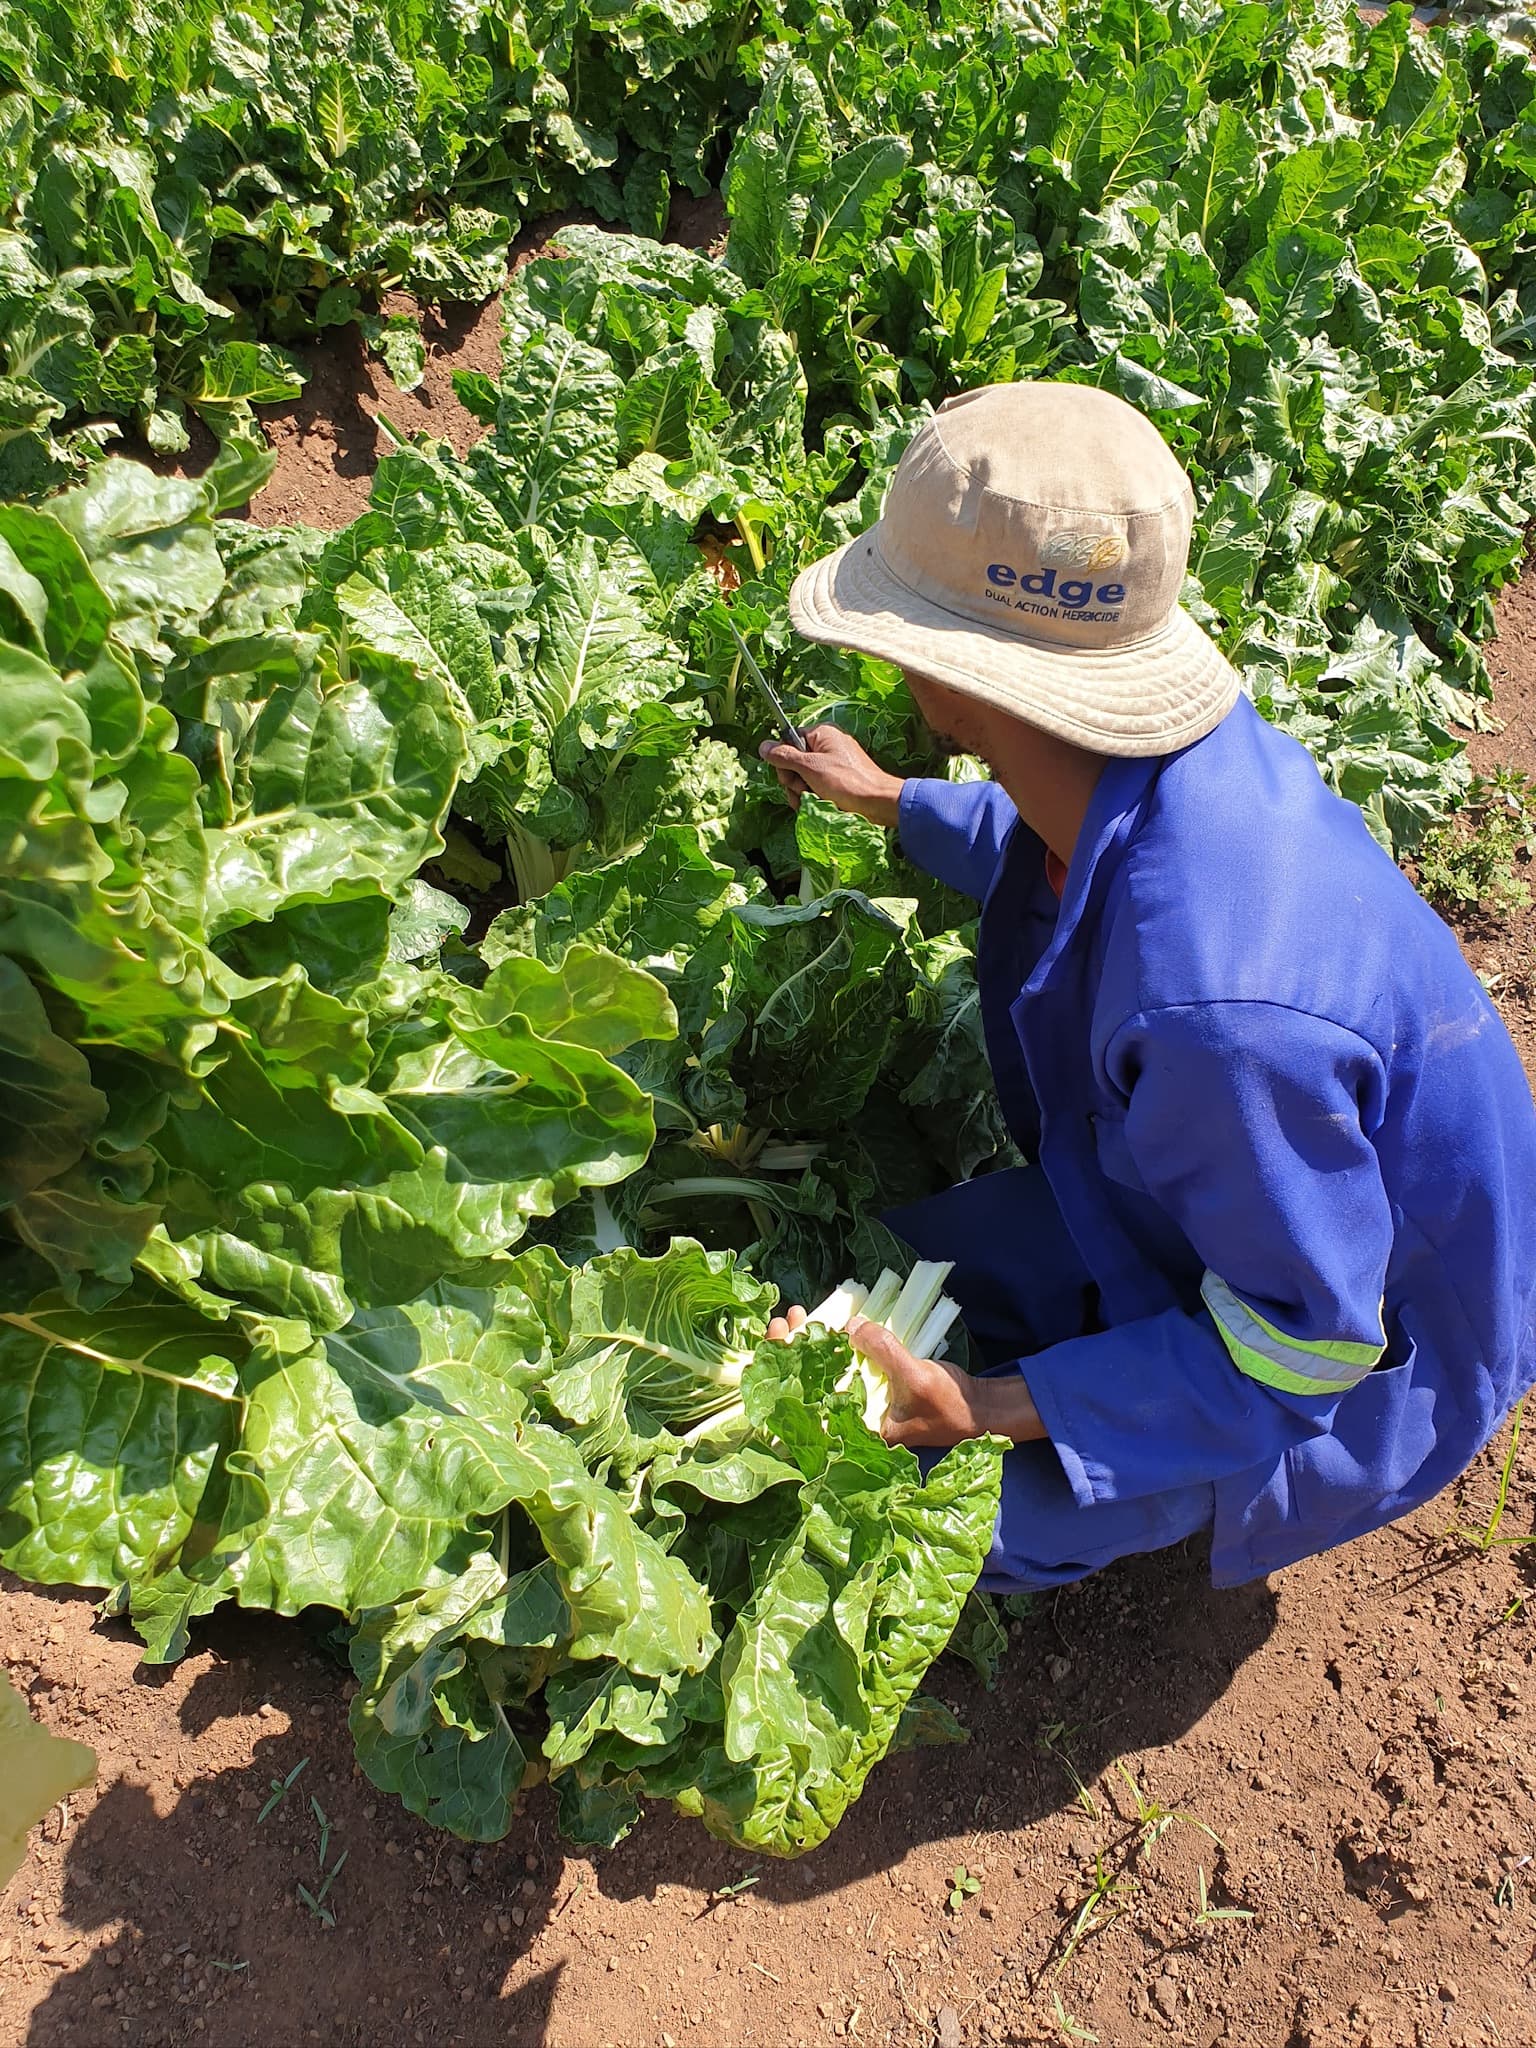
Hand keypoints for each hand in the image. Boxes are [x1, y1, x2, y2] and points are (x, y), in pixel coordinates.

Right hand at [758, 725, 903, 826]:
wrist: (878, 802)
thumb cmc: (847, 781)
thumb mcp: (810, 768)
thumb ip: (784, 756)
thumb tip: (763, 746)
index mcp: (822, 733)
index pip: (789, 741)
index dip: (784, 761)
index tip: (789, 776)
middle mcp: (828, 745)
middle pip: (794, 761)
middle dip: (793, 780)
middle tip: (803, 791)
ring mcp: (834, 762)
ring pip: (804, 776)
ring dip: (802, 792)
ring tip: (812, 800)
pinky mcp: (839, 779)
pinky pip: (817, 784)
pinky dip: (814, 796)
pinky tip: (818, 804)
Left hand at [764, 1309, 1046, 1448]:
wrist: (977, 1409)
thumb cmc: (947, 1405)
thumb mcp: (916, 1377)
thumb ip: (884, 1352)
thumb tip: (850, 1326)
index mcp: (853, 1426)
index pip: (806, 1399)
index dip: (785, 1368)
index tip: (779, 1335)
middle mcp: (851, 1417)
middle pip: (807, 1382)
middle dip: (791, 1350)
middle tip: (784, 1319)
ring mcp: (861, 1399)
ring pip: (823, 1370)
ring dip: (809, 1343)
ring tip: (798, 1315)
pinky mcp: (872, 1384)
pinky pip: (844, 1363)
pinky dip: (833, 1343)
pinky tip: (825, 1323)